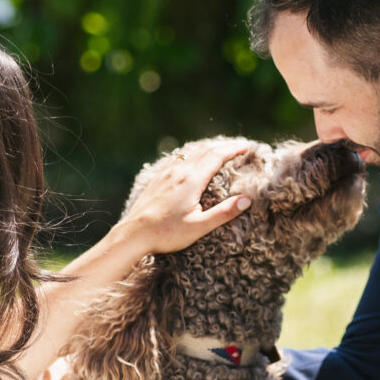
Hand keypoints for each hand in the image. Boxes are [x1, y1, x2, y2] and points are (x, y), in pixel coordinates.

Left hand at [121, 138, 252, 253]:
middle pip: (205, 150)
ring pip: (190, 152)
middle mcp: (179, 172)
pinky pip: (177, 158)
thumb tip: (246, 200)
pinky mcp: (157, 179)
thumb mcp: (199, 226)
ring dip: (207, 148)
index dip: (233, 149)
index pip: (216, 156)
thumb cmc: (166, 233)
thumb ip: (224, 213)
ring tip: (219, 148)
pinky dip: (191, 153)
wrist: (133, 234)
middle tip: (239, 145)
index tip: (246, 146)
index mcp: (191, 180)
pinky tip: (191, 157)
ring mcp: (166, 173)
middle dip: (224, 146)